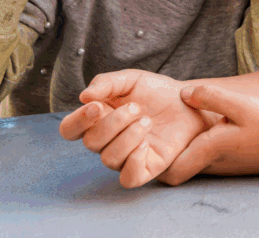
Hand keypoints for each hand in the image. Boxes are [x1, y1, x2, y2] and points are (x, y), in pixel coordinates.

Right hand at [59, 70, 214, 187]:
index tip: (97, 106)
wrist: (188, 102)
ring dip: (128, 136)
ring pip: (109, 159)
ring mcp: (125, 156)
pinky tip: (146, 143)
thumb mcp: (131, 79)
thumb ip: (106, 83)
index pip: (70, 129)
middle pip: (91, 142)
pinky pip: (128, 179)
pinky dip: (133, 162)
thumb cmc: (156, 92)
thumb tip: (84, 97)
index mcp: (98, 118)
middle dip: (113, 123)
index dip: (77, 121)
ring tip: (147, 120)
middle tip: (137, 107)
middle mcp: (107, 140)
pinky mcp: (145, 169)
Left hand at [159, 85, 258, 185]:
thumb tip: (183, 93)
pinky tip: (198, 125)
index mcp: (210, 151)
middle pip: (175, 169)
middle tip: (152, 129)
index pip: (169, 171)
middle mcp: (212, 164)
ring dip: (178, 148)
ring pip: (189, 163)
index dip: (152, 160)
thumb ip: (210, 97)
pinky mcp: (230, 162)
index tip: (145, 138)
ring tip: (170, 123)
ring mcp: (222, 166)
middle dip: (160, 154)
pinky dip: (194, 146)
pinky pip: (203, 158)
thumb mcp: (240, 104)